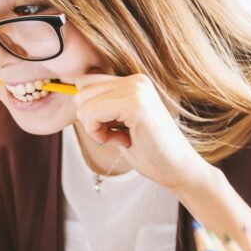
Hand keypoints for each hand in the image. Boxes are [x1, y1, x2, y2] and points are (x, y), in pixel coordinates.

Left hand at [73, 73, 209, 190]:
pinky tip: (123, 141)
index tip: (112, 129)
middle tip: (117, 135)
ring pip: (83, 102)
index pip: (86, 82)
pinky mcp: (135, 104)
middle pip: (81, 91)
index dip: (90, 110)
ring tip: (122, 137)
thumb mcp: (120, 124)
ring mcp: (137, 89)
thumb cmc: (149, 152)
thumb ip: (102, 107)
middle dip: (90, 119)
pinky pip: (91, 113)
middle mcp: (136, 80)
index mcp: (134, 82)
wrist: (179, 170)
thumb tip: (72, 93)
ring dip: (95, 127)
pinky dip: (99, 134)